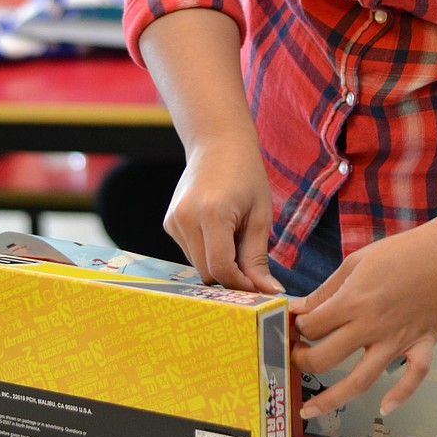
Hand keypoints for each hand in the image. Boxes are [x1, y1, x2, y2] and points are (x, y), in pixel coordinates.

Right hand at [164, 141, 283, 294]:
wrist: (218, 143)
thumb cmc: (246, 175)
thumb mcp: (260, 215)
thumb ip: (258, 257)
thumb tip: (268, 293)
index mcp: (212, 213)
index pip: (221, 269)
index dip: (241, 284)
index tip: (259, 287)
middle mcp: (185, 218)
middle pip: (207, 272)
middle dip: (231, 275)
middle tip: (251, 259)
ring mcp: (173, 220)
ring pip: (198, 265)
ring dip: (218, 262)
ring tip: (234, 235)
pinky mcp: (169, 222)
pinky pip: (190, 252)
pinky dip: (207, 251)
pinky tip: (219, 229)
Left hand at [289, 225, 436, 417]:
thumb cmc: (401, 251)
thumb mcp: (356, 261)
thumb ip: (327, 289)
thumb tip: (299, 309)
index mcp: (353, 301)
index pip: (313, 326)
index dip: (299, 327)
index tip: (297, 325)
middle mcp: (372, 327)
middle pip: (326, 358)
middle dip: (304, 361)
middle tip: (297, 357)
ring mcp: (398, 341)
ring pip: (360, 381)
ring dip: (332, 399)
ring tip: (311, 409)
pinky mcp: (422, 346)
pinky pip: (412, 378)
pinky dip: (400, 395)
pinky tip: (384, 408)